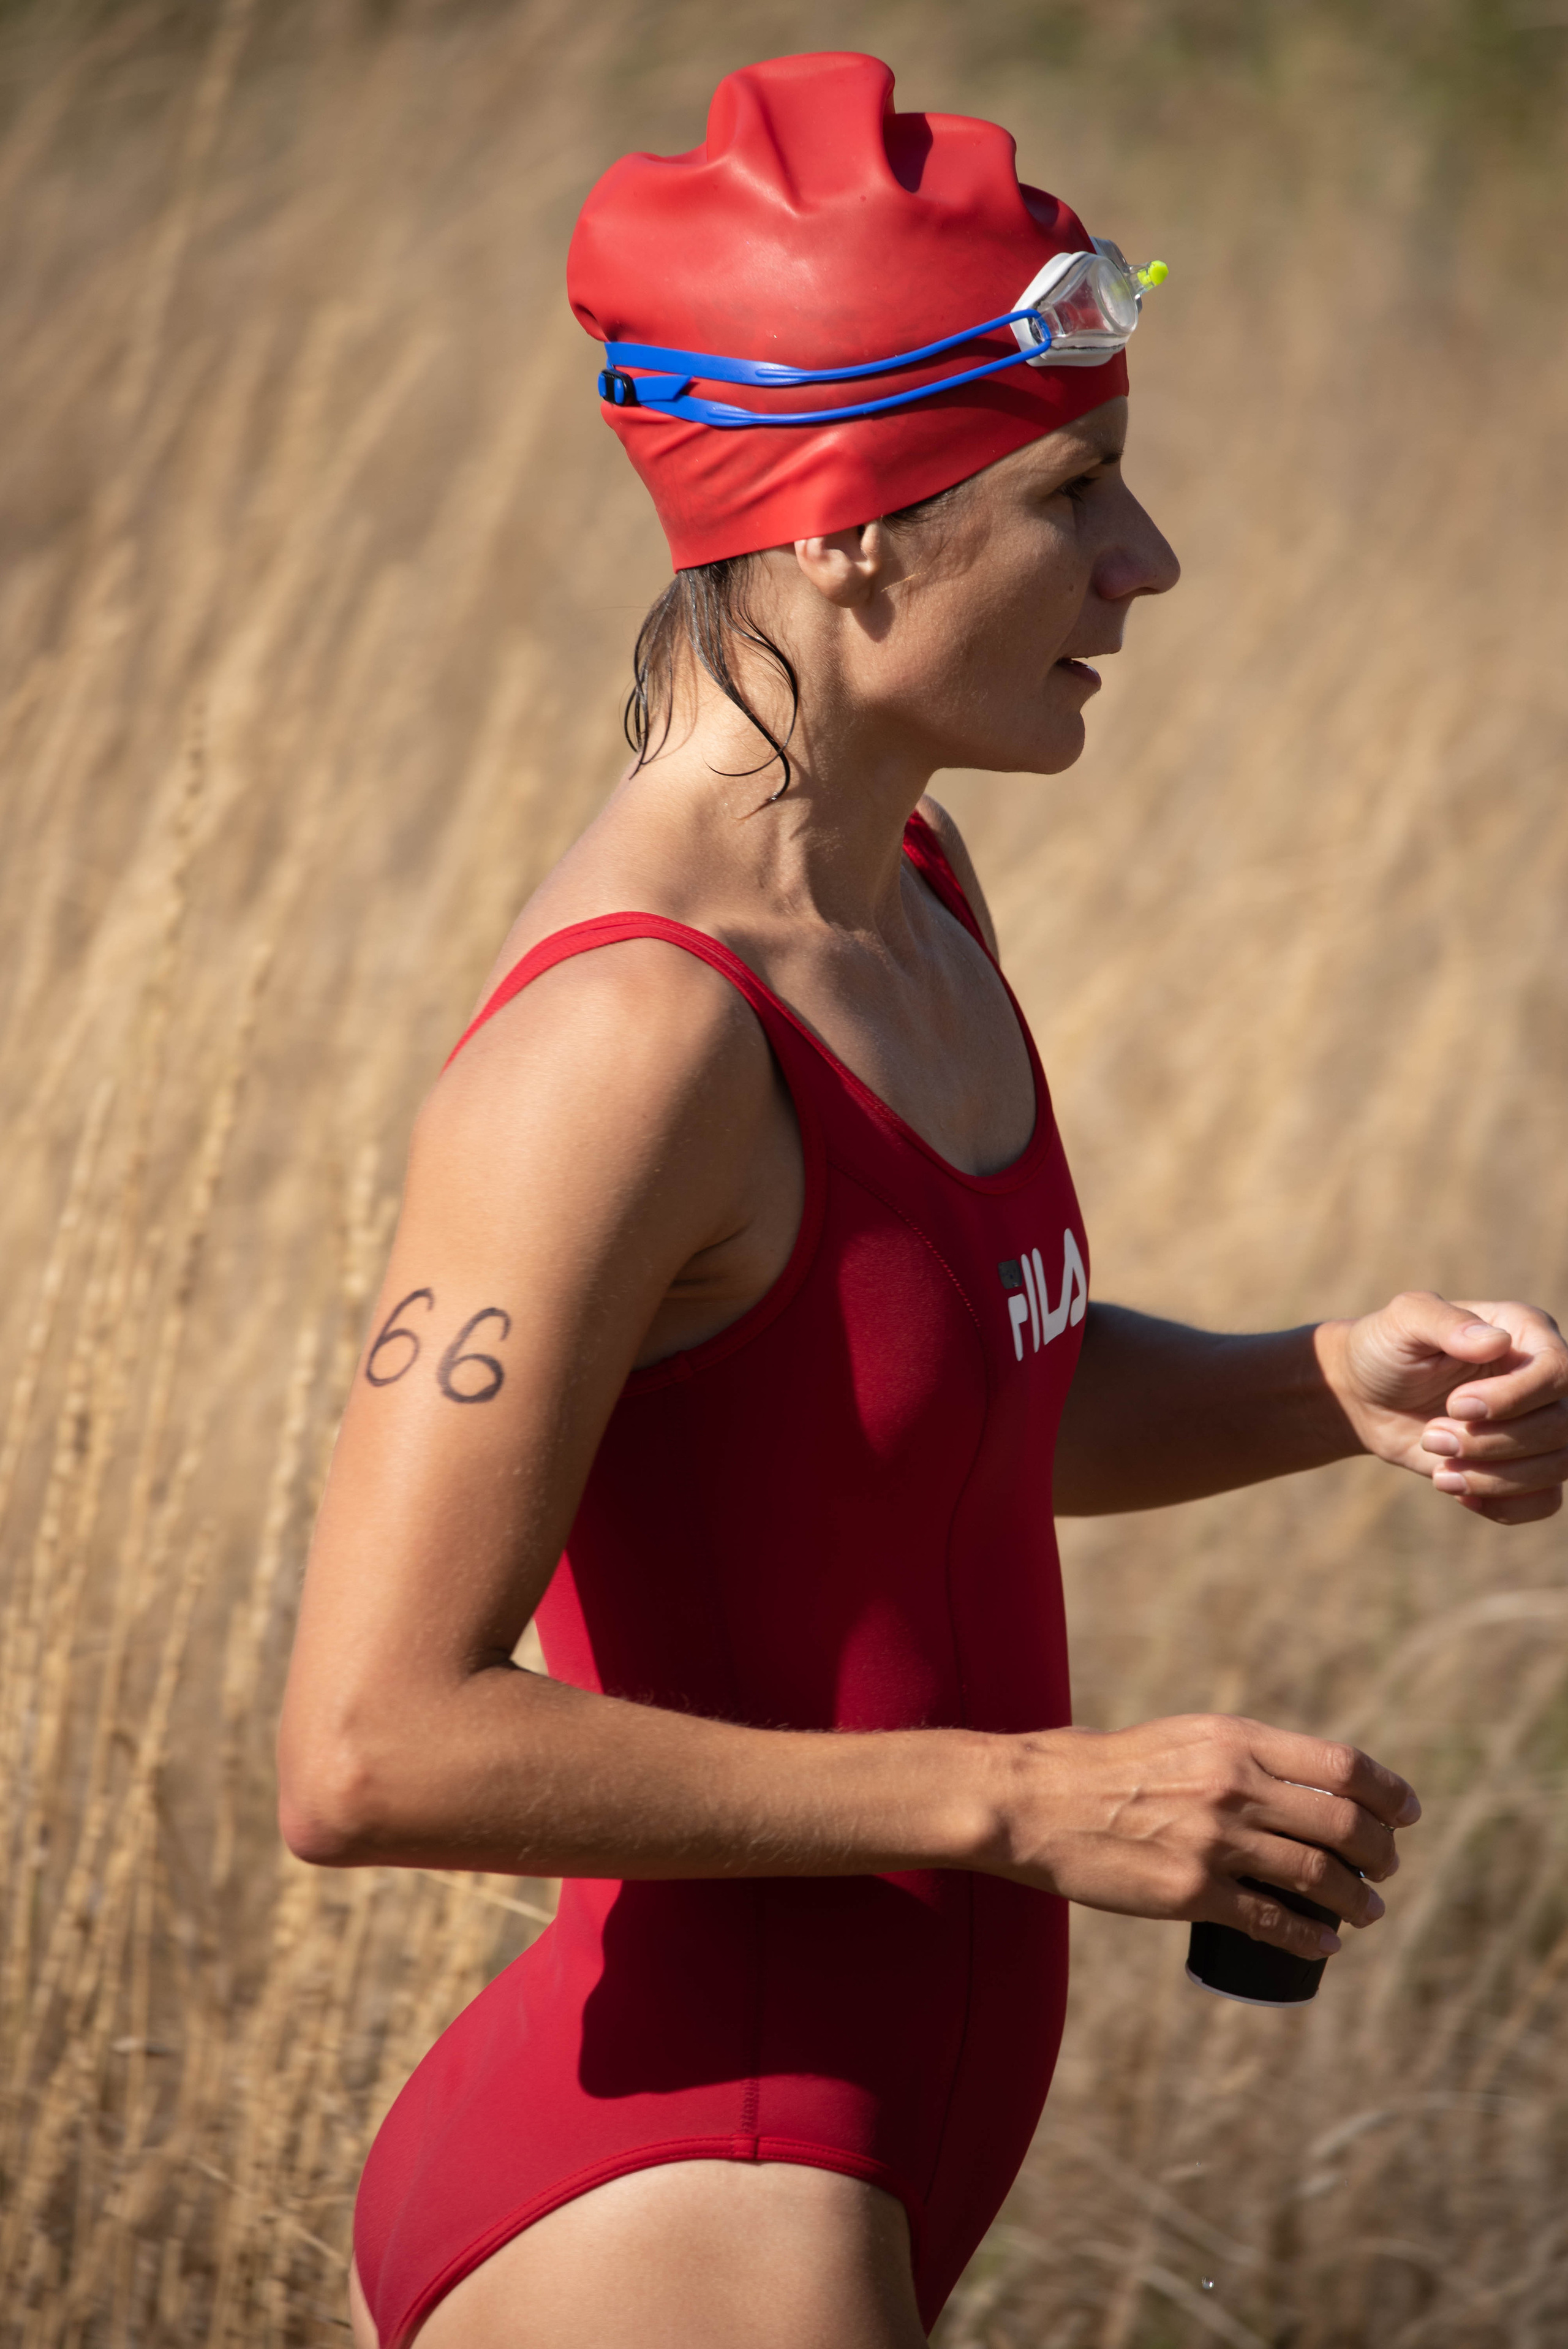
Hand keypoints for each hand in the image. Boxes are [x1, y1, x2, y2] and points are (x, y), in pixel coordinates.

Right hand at [987, 1714, 1417, 1960]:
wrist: (1043, 1802)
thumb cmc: (1112, 1767)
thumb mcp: (1186, 1737)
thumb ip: (1242, 1754)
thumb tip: (1303, 1780)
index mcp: (1235, 1740)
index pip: (1341, 1765)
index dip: (1387, 1792)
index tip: (1406, 1812)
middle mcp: (1233, 1786)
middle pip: (1343, 1824)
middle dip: (1380, 1853)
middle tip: (1385, 1869)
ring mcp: (1214, 1842)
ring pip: (1318, 1877)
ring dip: (1357, 1901)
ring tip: (1366, 1911)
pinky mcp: (1191, 1893)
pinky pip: (1273, 1922)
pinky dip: (1312, 1938)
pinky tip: (1326, 1945)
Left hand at [1318, 1293, 1567, 1525]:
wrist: (1367, 1396)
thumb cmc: (1387, 1349)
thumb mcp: (1403, 1321)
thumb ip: (1445, 1321)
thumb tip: (1497, 1343)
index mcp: (1528, 1332)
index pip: (1558, 1372)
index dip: (1513, 1398)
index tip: (1455, 1406)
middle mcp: (1544, 1379)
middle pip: (1560, 1426)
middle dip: (1491, 1442)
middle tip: (1432, 1436)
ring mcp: (1538, 1424)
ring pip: (1556, 1465)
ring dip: (1492, 1477)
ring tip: (1438, 1464)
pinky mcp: (1523, 1464)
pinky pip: (1545, 1499)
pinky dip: (1503, 1504)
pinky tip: (1456, 1488)